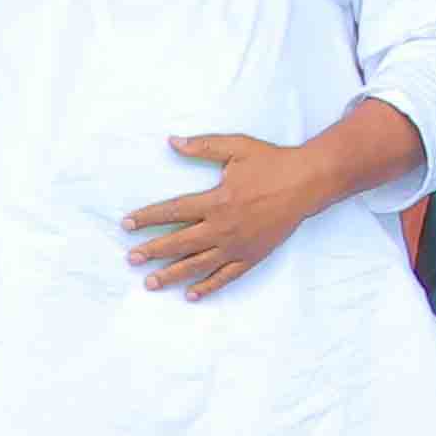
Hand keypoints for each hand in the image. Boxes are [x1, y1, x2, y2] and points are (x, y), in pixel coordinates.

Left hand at [121, 134, 331, 298]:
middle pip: (179, 243)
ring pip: (198, 264)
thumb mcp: (236, 147)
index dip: (147, 218)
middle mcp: (222, 227)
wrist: (308, 182)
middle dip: (151, 251)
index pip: (172, 212)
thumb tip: (173, 141)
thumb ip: (203, 146)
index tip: (127, 224)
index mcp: (216, 201)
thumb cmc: (272, 162)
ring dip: (171, 274)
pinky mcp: (252, 255)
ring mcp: (237, 244)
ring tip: (150, 282)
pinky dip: (208, 287)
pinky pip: (226, 275)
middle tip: (131, 259)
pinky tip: (190, 294)